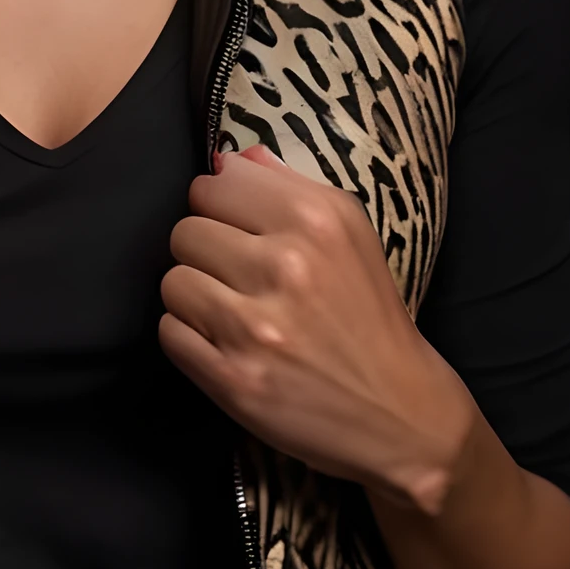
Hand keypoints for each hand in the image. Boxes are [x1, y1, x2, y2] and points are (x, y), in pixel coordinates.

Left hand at [159, 145, 474, 514]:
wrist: (400, 412)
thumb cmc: (368, 312)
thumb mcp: (349, 231)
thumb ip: (286, 185)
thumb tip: (225, 156)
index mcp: (314, 219)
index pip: (212, 183)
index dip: (220, 206)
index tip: (239, 228)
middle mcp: (284, 267)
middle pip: (185, 230)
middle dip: (206, 252)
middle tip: (237, 276)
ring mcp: (255, 327)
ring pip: (172, 280)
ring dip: (194, 296)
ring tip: (231, 310)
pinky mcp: (234, 380)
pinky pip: (169, 333)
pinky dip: (189, 338)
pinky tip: (224, 344)